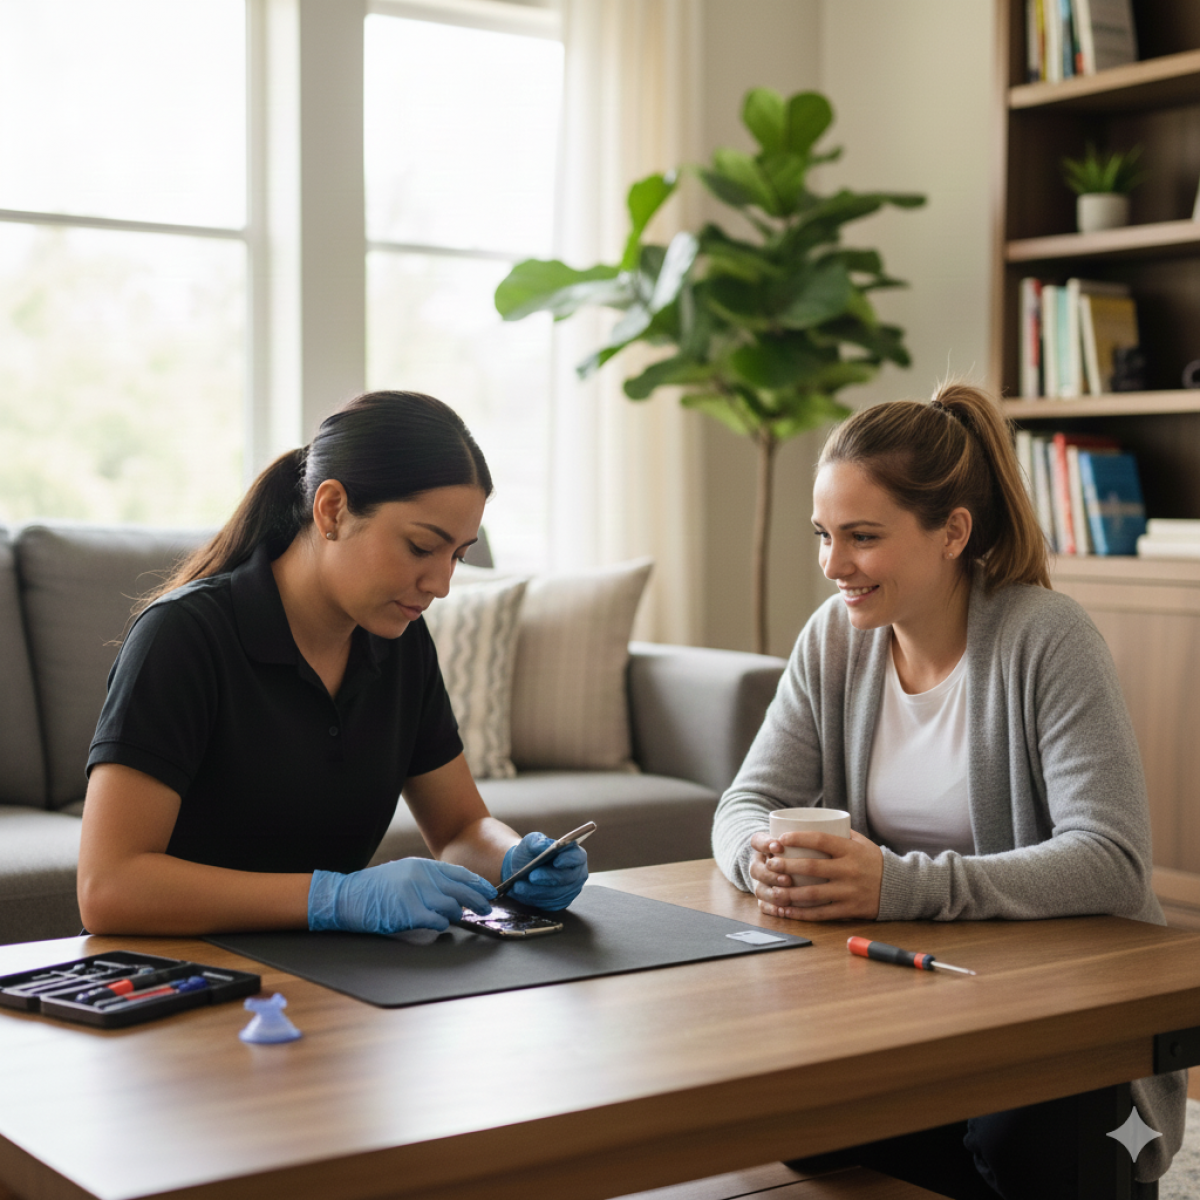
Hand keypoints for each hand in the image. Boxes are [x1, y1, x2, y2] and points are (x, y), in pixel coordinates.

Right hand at [308, 858, 495, 933]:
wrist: (347, 897)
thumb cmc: (375, 889)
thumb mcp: (404, 874)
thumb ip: (428, 879)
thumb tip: (455, 890)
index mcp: (421, 866)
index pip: (458, 873)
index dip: (477, 883)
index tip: (490, 892)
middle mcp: (421, 877)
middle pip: (460, 889)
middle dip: (477, 901)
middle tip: (486, 909)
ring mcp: (415, 894)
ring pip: (451, 906)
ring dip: (456, 914)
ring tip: (456, 918)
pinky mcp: (409, 913)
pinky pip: (436, 921)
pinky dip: (441, 924)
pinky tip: (439, 924)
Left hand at [501, 832, 587, 910]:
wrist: (521, 868)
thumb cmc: (530, 851)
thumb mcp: (531, 841)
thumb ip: (539, 841)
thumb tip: (547, 845)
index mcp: (575, 854)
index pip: (578, 857)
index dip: (569, 860)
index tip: (556, 861)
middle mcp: (577, 874)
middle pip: (568, 878)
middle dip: (549, 877)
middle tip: (532, 875)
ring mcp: (570, 891)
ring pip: (555, 893)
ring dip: (536, 890)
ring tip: (519, 885)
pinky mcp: (559, 903)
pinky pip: (548, 903)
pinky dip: (533, 897)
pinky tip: (521, 891)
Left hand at [748, 829, 882, 920]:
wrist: (900, 888)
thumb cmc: (875, 862)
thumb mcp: (862, 843)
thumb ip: (840, 833)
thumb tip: (814, 821)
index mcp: (850, 850)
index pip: (820, 840)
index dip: (798, 838)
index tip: (781, 839)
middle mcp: (849, 870)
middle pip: (812, 867)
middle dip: (787, 866)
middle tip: (770, 864)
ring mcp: (849, 891)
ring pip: (814, 894)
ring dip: (790, 893)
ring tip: (773, 891)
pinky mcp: (850, 910)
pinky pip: (822, 913)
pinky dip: (802, 914)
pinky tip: (787, 911)